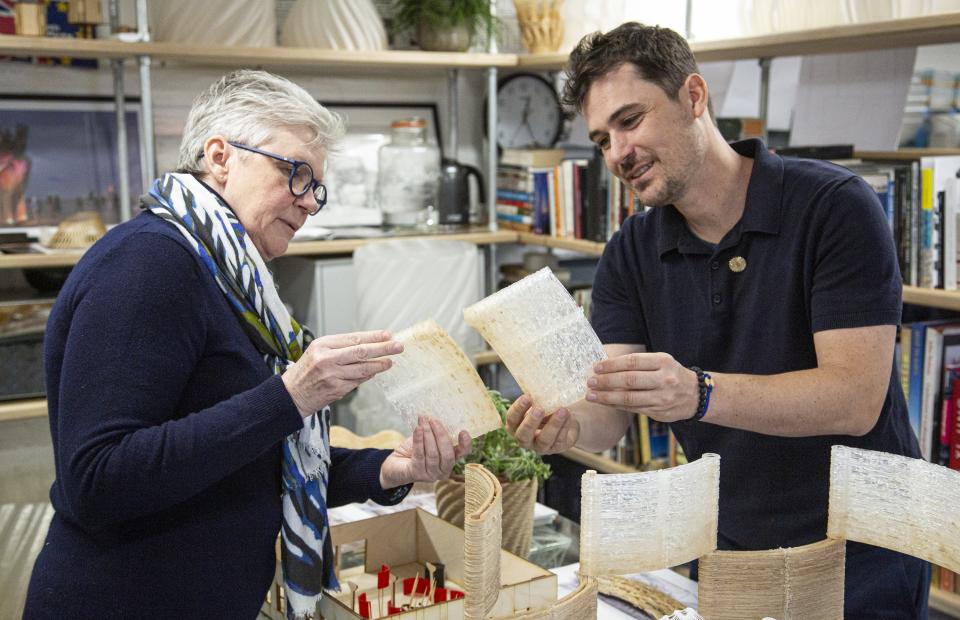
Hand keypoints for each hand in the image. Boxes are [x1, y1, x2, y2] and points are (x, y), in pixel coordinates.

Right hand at [282, 330, 401, 417]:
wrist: (290, 395)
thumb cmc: (305, 371)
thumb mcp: (318, 351)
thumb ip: (340, 347)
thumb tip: (368, 345)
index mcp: (322, 345)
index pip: (354, 338)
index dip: (373, 337)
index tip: (388, 335)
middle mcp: (327, 358)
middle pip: (361, 351)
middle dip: (383, 348)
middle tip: (398, 346)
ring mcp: (332, 375)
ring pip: (363, 368)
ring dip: (379, 365)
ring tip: (390, 361)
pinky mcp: (336, 389)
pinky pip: (358, 381)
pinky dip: (367, 376)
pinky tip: (374, 372)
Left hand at [379, 417, 471, 488]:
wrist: (396, 464)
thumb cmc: (415, 450)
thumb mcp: (429, 440)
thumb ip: (436, 433)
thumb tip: (437, 416)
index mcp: (450, 460)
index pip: (462, 453)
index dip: (465, 444)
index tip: (463, 431)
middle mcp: (443, 470)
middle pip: (447, 454)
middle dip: (441, 435)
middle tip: (434, 420)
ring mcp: (430, 475)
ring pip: (433, 454)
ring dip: (428, 435)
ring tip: (423, 421)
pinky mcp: (416, 473)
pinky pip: (419, 455)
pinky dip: (419, 440)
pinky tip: (418, 429)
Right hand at [506, 395, 578, 454]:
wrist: (565, 418)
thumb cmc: (547, 408)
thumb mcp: (540, 402)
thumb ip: (537, 397)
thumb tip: (540, 383)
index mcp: (516, 426)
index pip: (512, 419)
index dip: (518, 409)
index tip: (527, 397)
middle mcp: (525, 439)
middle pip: (523, 435)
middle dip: (530, 422)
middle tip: (539, 409)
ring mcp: (541, 446)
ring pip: (544, 440)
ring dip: (553, 425)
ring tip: (562, 411)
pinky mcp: (557, 448)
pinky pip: (560, 439)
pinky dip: (565, 426)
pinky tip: (568, 415)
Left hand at [587, 352, 698, 421]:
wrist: (697, 396)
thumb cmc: (671, 374)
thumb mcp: (661, 362)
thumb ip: (639, 363)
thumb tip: (606, 365)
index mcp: (664, 362)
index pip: (633, 362)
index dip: (612, 365)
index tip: (596, 367)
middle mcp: (664, 380)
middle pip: (629, 380)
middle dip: (606, 382)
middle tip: (590, 382)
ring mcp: (662, 398)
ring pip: (629, 398)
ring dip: (607, 397)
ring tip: (591, 396)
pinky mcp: (659, 413)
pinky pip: (633, 409)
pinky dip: (616, 406)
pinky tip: (605, 403)